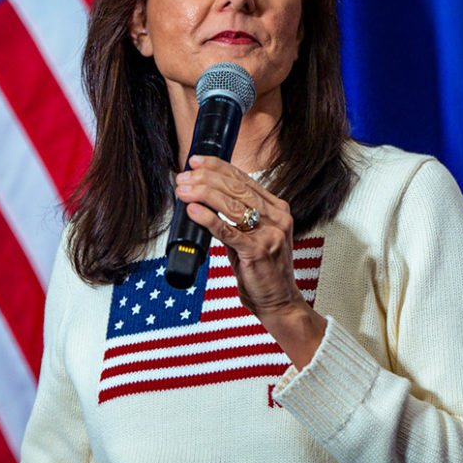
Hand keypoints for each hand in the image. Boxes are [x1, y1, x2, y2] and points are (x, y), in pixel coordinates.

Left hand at [175, 155, 326, 366]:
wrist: (280, 302)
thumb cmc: (263, 270)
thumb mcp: (252, 236)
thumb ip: (235, 217)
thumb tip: (203, 198)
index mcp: (277, 209)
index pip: (243, 178)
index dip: (217, 166)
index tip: (196, 160)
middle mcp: (277, 217)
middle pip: (236, 188)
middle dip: (205, 179)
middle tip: (183, 177)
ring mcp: (270, 234)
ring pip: (231, 205)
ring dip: (202, 194)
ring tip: (182, 190)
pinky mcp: (258, 251)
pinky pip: (228, 231)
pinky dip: (208, 219)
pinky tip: (193, 211)